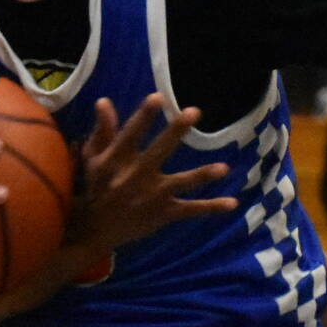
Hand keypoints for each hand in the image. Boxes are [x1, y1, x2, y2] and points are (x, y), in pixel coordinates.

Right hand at [67, 95, 235, 251]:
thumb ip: (103, 130)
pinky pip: (190, 209)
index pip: (131, 134)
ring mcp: (152, 196)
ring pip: (180, 183)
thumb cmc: (97, 186)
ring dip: (202, 175)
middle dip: (175, 132)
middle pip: (159, 151)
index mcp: (116, 160)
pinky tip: (233, 203)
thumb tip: (104, 101)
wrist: (95, 230)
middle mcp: (135, 177)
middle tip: (193, 111)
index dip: (143, 116)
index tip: (158, 97)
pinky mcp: (164, 213)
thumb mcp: (94, 158)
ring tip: (223, 168)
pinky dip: (211, 207)